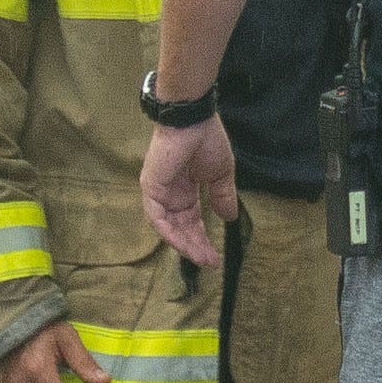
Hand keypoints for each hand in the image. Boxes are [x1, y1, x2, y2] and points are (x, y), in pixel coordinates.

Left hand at [141, 113, 234, 265]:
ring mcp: (158, 191)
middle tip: (210, 262)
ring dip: (184, 244)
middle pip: (180, 228)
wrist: (193, 119)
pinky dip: (169, 233)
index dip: (203, 238)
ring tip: (201, 258)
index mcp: (185, 188)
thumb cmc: (207, 140)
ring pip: (168, 227)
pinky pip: (157, 218)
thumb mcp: (221, 173)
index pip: (191, 220)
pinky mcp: (151, 188)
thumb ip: (223, 196)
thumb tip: (230, 218)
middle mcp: (169, 193)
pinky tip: (184, 245)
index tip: (216, 256)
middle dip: (195, 246)